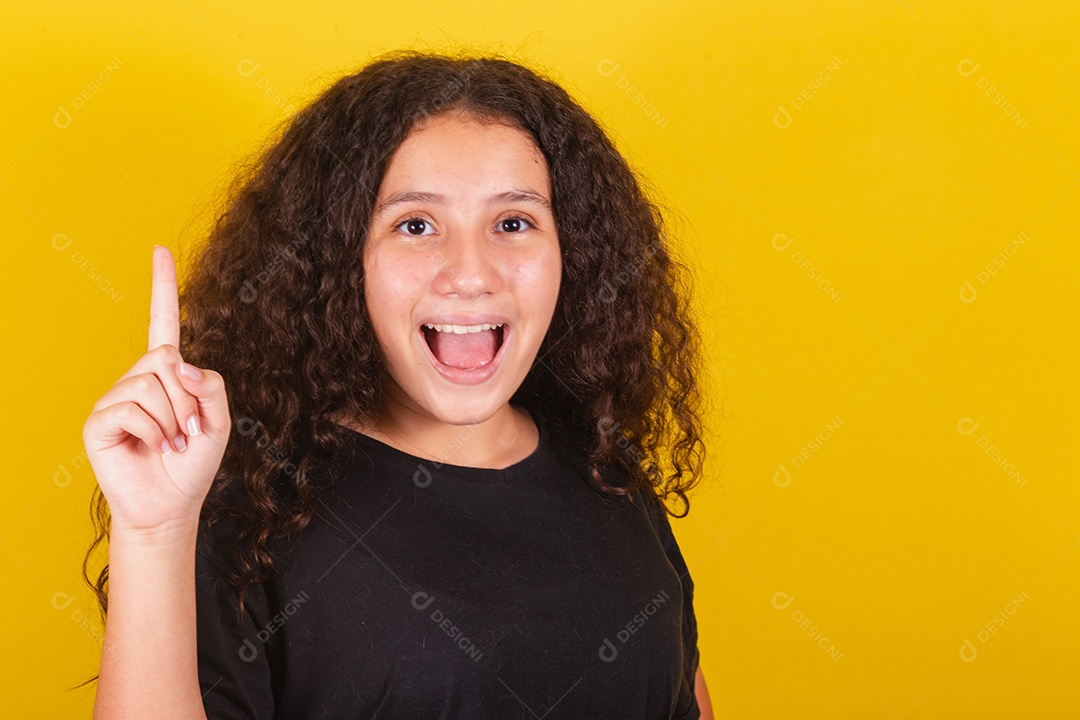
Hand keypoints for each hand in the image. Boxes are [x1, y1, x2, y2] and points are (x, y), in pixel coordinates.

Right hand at [83, 245, 230, 537]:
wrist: (171, 504)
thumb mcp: (220, 421)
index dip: (162, 286)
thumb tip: (178, 364)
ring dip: (173, 418)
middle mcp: (138, 378)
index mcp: (168, 373)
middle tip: (188, 430)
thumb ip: (212, 385)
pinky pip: (132, 408)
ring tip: (171, 443)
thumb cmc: (193, 463)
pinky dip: (154, 431)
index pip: (163, 322)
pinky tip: (152, 448)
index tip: (160, 249)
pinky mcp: (98, 419)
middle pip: (167, 358)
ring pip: (152, 383)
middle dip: (188, 397)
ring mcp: (115, 397)